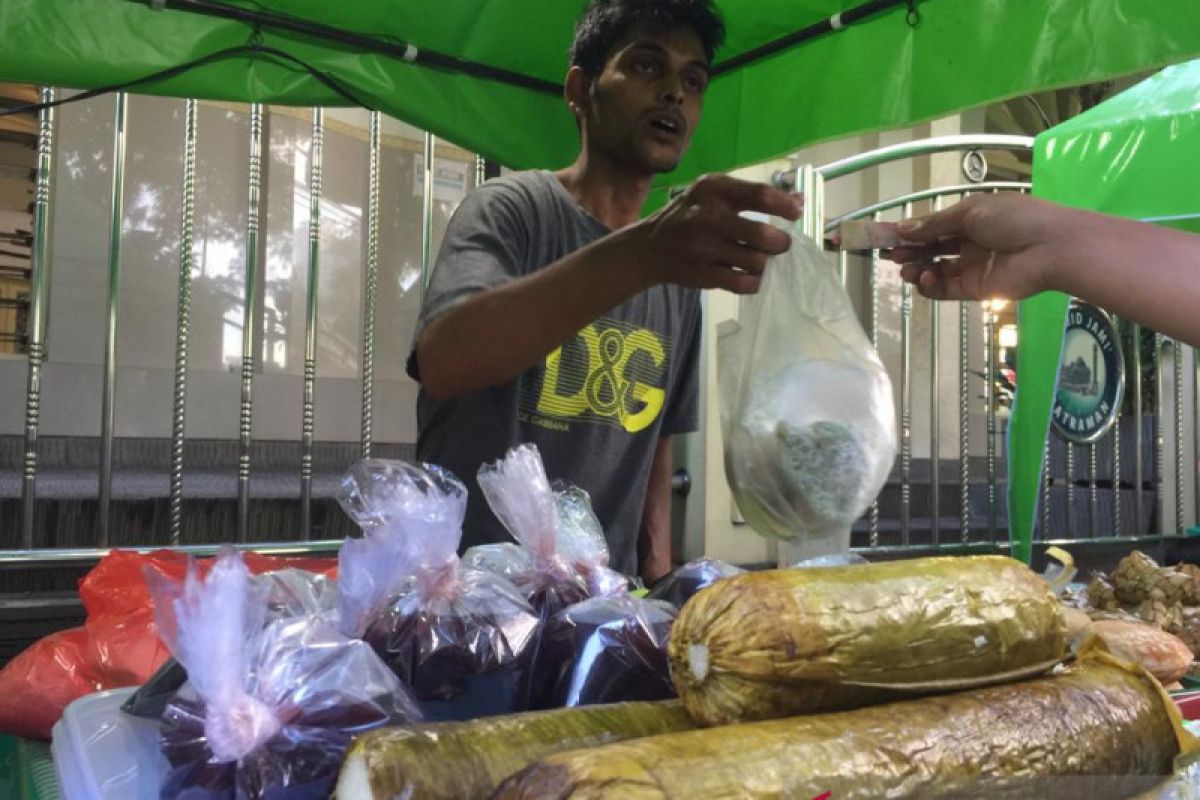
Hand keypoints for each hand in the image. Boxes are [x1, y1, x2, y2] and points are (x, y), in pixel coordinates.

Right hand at [625, 174, 802, 294]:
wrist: (648, 247)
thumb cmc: (689, 215)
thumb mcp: (714, 194)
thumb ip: (753, 195)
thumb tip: (800, 201)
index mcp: (712, 190)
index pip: (760, 195)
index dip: (785, 206)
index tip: (796, 214)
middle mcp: (707, 217)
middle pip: (763, 234)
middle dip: (780, 242)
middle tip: (779, 244)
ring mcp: (703, 248)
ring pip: (756, 261)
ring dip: (764, 262)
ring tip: (757, 259)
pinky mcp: (702, 275)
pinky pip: (744, 283)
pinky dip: (754, 281)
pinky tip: (749, 275)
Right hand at [887, 193, 1070, 301]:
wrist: (1050, 247)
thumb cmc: (1013, 218)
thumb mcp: (970, 212)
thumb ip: (935, 224)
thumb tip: (903, 229)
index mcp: (969, 219)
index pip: (933, 226)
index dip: (910, 231)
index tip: (886, 236)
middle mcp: (969, 243)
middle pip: (931, 249)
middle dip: (910, 251)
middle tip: (891, 255)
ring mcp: (971, 267)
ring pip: (936, 271)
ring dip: (917, 269)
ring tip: (905, 270)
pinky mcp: (975, 290)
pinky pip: (946, 290)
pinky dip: (931, 287)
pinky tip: (925, 279)